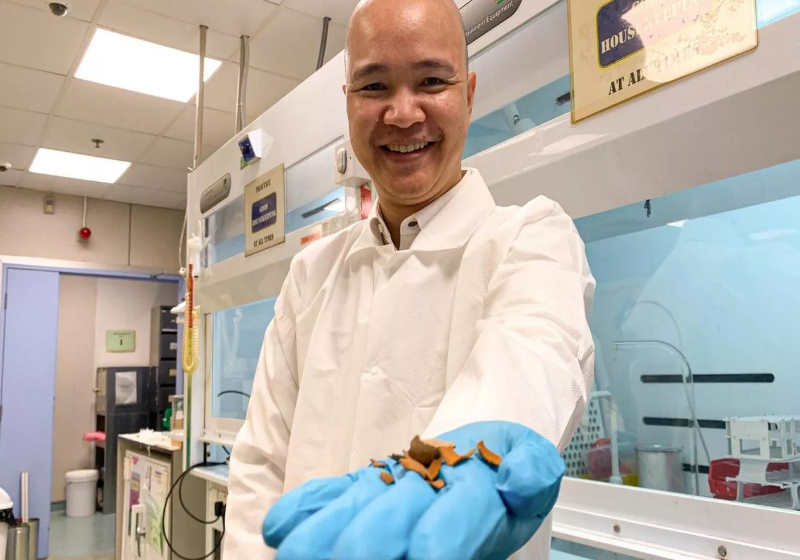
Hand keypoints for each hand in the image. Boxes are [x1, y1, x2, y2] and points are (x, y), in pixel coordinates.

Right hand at [262, 421, 564, 559]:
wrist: (475, 439)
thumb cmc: (501, 472)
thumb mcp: (534, 468)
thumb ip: (532, 472)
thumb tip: (512, 483)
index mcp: (465, 489)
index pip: (444, 524)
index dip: (433, 547)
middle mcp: (415, 484)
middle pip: (381, 522)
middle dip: (364, 549)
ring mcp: (381, 482)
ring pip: (344, 509)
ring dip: (318, 539)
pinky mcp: (358, 484)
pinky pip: (322, 493)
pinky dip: (299, 509)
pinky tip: (278, 533)